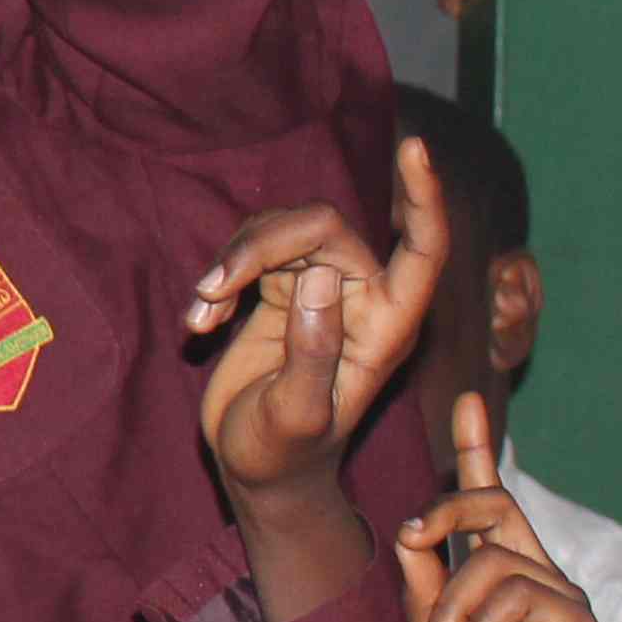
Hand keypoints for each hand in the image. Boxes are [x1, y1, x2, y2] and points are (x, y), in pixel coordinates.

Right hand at [192, 138, 452, 518]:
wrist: (256, 473)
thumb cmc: (285, 456)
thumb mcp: (296, 418)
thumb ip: (312, 352)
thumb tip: (320, 278)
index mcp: (388, 328)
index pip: (423, 249)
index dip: (424, 197)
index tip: (415, 149)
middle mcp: (363, 299)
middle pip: (324, 228)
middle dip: (262, 247)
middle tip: (210, 291)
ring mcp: (322, 291)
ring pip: (283, 231)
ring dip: (233, 262)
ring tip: (200, 316)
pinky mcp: (282, 291)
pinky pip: (251, 253)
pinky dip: (219, 280)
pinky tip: (198, 325)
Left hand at [394, 393, 618, 621]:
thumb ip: (425, 584)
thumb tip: (410, 531)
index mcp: (498, 571)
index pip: (488, 499)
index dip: (477, 449)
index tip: (467, 401)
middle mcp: (533, 571)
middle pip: (493, 503)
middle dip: (449, 506)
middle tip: (414, 534)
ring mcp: (557, 594)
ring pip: (492, 558)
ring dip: (452, 605)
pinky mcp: (575, 621)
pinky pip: (520, 595)